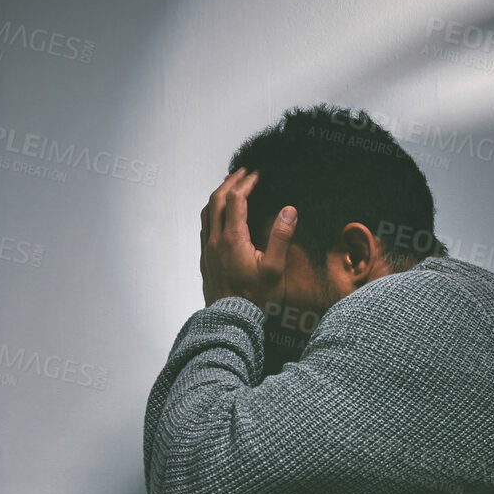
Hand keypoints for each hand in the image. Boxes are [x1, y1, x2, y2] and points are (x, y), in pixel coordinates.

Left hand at [200, 167, 297, 308]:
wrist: (230, 322)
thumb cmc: (255, 300)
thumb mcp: (275, 270)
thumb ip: (281, 238)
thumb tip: (289, 211)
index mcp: (233, 239)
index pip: (236, 199)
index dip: (246, 183)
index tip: (257, 174)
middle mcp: (216, 241)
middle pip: (216, 200)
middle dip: (229, 182)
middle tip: (242, 172)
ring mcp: (208, 250)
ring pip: (207, 212)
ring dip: (218, 195)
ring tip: (230, 187)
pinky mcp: (205, 259)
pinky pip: (204, 226)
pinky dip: (212, 212)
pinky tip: (220, 215)